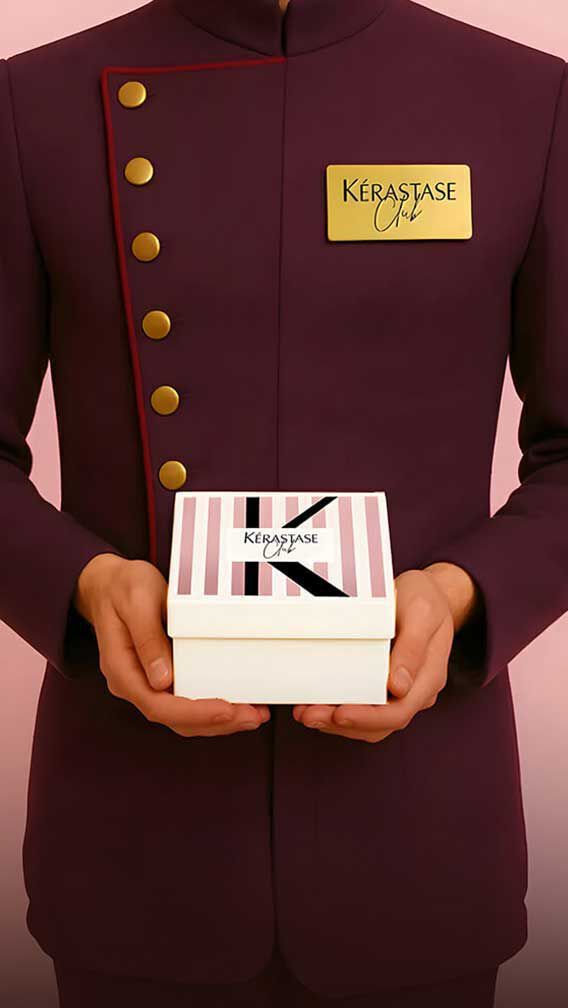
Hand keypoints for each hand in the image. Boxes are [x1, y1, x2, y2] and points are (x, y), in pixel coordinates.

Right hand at [73, 553, 269, 736]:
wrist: (108, 584)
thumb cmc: (123, 588)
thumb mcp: (137, 602)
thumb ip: (148, 639)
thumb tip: (163, 680)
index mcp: (122, 669)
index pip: (158, 705)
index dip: (194, 713)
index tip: (226, 709)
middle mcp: (132, 683)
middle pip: (174, 719)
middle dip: (216, 722)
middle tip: (252, 716)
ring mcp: (146, 683)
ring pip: (182, 718)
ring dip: (218, 721)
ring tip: (253, 715)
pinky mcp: (159, 679)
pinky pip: (185, 703)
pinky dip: (211, 708)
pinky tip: (235, 705)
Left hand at [293, 563, 478, 743]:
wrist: (433, 593)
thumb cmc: (426, 598)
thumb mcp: (421, 612)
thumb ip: (412, 648)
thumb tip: (398, 687)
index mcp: (428, 677)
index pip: (398, 712)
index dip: (367, 718)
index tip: (339, 713)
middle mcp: (416, 690)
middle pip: (380, 724)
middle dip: (342, 724)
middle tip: (308, 715)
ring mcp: (401, 691)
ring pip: (370, 723)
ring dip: (336, 723)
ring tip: (306, 713)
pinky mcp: (385, 685)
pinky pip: (364, 707)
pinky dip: (340, 711)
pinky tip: (318, 704)